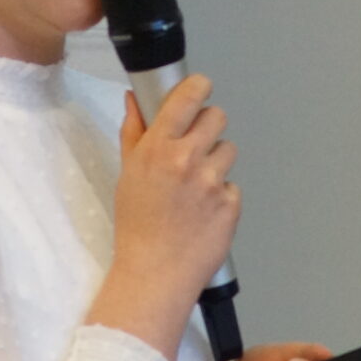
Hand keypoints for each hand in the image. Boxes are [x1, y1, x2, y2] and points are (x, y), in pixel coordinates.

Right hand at [87, 75, 241, 360]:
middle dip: (207, 127)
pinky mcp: (231, 204)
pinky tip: (203, 211)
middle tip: (195, 147)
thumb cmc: (136, 225)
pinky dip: (221, 194)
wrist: (155, 273)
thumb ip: (134, 132)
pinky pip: (232, 185)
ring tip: (197, 186)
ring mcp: (213, 182)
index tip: (200, 89)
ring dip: (216, 162)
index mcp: (158, 148)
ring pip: (228, 150)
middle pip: (217, 117)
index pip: (188, 98)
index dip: (198, 88)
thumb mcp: (127, 173)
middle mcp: (188, 159)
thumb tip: (135, 99)